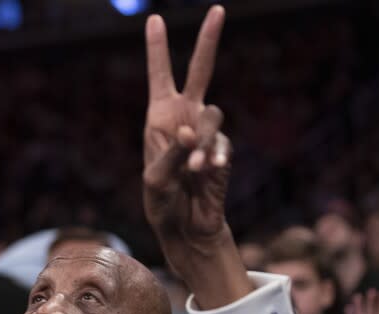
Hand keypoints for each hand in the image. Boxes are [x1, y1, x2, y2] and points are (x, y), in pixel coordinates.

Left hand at [141, 7, 250, 308]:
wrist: (186, 227)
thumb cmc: (162, 202)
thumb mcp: (156, 179)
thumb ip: (172, 153)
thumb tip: (192, 131)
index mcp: (159, 117)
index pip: (160, 76)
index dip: (158, 48)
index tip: (155, 19)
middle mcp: (185, 117)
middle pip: (201, 72)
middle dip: (208, 41)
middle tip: (218, 9)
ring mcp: (207, 132)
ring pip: (214, 115)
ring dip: (202, 141)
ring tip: (193, 168)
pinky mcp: (224, 151)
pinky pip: (222, 146)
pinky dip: (212, 161)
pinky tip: (204, 175)